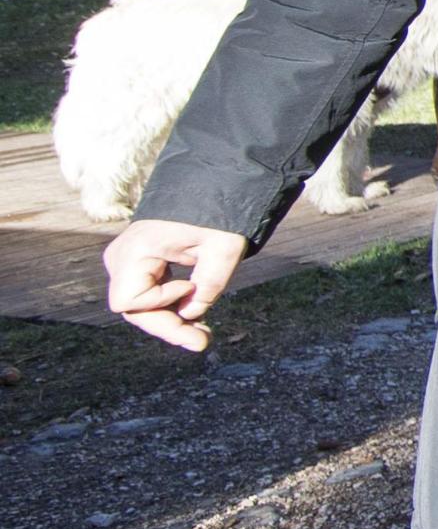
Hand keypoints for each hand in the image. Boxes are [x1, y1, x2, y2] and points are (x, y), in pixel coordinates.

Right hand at [105, 218, 249, 352]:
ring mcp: (128, 261)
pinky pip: (149, 295)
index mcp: (135, 251)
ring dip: (170, 321)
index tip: (188, 286)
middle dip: (167, 327)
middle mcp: (122, 257)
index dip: (159, 305)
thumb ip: (209, 285)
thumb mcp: (224, 249)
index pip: (129, 301)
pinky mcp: (140, 264)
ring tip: (202, 336)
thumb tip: (191, 315)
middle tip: (202, 343)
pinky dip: (171, 308)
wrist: (210, 185)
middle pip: (134, 309)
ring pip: (141, 306)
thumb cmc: (217, 214)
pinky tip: (195, 321)